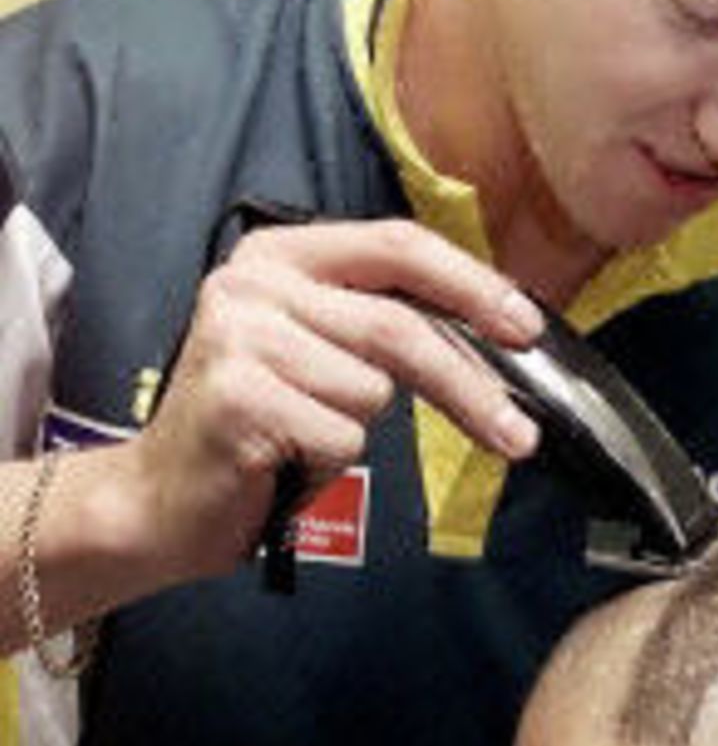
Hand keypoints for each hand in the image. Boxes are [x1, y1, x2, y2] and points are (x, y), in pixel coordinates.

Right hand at [118, 218, 544, 583]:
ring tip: (304, 438)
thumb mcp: (322, 354)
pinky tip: (281, 459)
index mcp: (281, 254)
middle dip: (469, 386)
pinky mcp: (236, 396)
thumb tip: (498, 336)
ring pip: (371, 390)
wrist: (164, 500)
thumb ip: (385, 326)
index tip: (526, 328)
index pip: (398, 246)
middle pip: (399, 327)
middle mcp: (252, 281)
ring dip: (356, 430)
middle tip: (519, 434)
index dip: (471, 286)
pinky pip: (339, 436)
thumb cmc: (260, 430)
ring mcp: (237, 335)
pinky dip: (326, 463)